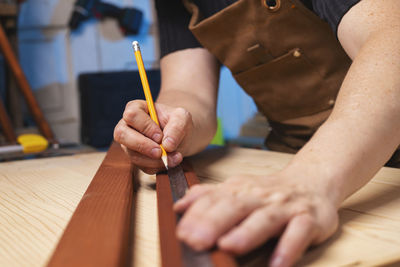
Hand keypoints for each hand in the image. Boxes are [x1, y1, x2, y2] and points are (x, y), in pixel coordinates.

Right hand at [114, 100, 192, 173]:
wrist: (181, 137)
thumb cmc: (178, 123)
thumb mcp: (183, 118)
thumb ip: (177, 127)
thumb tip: (167, 145)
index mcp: (136, 108)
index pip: (132, 115)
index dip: (145, 127)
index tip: (160, 136)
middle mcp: (127, 126)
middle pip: (121, 134)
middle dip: (142, 146)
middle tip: (160, 152)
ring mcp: (129, 144)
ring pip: (133, 155)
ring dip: (155, 160)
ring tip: (175, 157)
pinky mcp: (136, 159)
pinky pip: (142, 166)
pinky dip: (158, 166)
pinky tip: (171, 161)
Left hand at [174, 172, 338, 266]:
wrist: (312, 181)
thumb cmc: (269, 192)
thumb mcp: (238, 188)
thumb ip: (210, 196)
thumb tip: (180, 204)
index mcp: (241, 188)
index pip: (215, 198)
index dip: (197, 214)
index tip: (181, 232)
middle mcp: (260, 196)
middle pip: (235, 206)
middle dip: (213, 222)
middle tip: (195, 240)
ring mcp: (285, 207)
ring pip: (265, 218)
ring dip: (246, 233)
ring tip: (228, 247)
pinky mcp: (308, 219)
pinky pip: (299, 233)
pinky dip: (288, 249)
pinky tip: (277, 265)